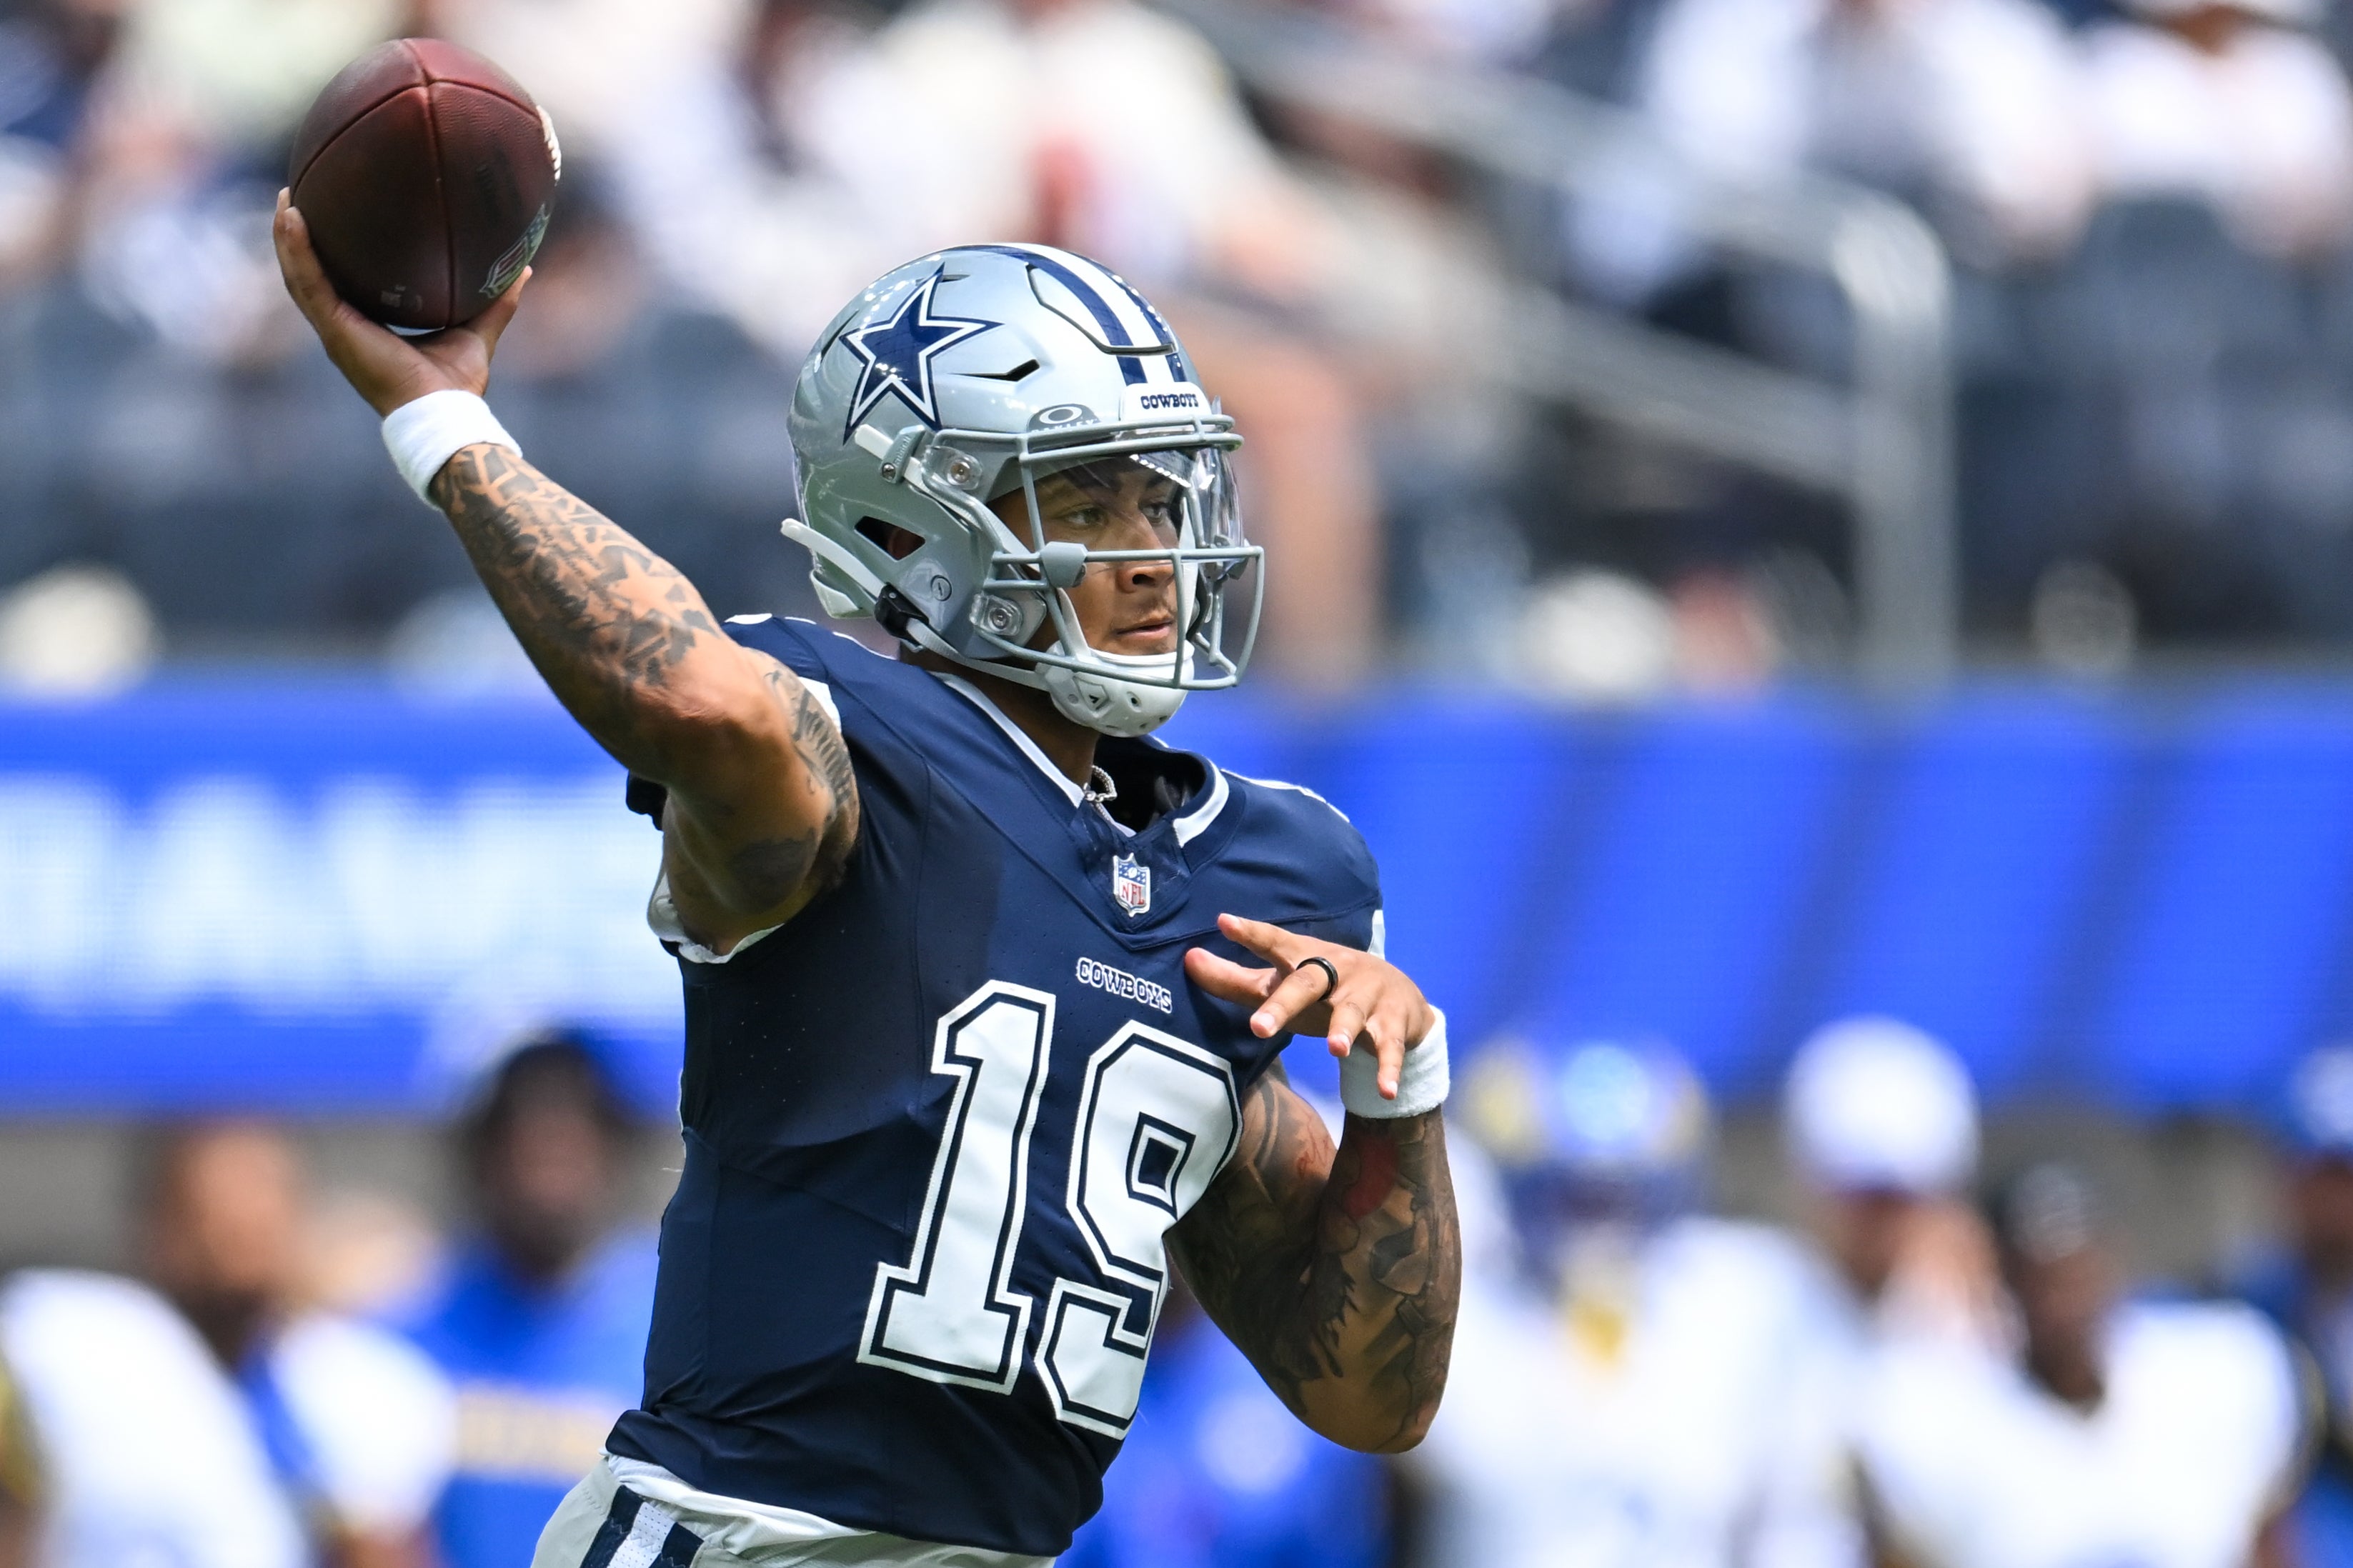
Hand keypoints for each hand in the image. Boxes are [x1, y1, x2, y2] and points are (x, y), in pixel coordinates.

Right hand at [272, 188, 527, 416]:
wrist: (443, 414)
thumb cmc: (457, 386)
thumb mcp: (477, 332)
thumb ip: (496, 302)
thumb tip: (523, 269)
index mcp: (367, 329)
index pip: (341, 285)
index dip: (331, 255)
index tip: (331, 217)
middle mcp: (344, 328)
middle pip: (310, 276)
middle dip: (300, 239)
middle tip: (296, 198)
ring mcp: (335, 330)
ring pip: (299, 276)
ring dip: (288, 237)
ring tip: (286, 198)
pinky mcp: (335, 330)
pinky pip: (308, 283)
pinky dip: (296, 250)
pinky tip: (290, 218)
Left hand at [1184, 913, 1435, 1103]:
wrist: (1400, 996)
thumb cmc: (1324, 989)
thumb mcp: (1282, 983)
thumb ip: (1235, 978)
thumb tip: (1188, 960)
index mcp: (1306, 958)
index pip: (1275, 943)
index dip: (1251, 933)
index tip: (1224, 923)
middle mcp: (1337, 971)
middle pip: (1308, 983)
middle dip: (1285, 1002)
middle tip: (1259, 1027)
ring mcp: (1367, 996)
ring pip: (1353, 1012)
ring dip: (1345, 1029)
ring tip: (1334, 1049)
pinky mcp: (1393, 1023)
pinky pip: (1390, 1047)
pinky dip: (1388, 1068)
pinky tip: (1385, 1090)